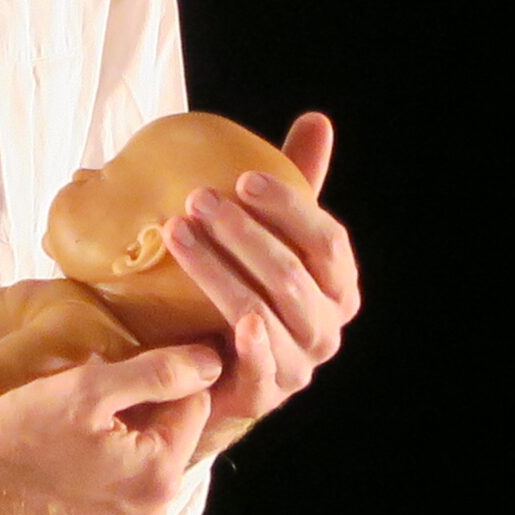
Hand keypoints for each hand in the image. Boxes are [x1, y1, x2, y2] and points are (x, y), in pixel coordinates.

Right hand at [0, 343, 219, 514]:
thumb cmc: (17, 438)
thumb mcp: (87, 390)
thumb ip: (157, 373)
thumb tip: (213, 363)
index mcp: (159, 475)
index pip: (196, 404)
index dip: (163, 377)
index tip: (121, 368)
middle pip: (171, 439)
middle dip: (143, 412)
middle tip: (90, 397)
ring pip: (143, 468)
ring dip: (122, 443)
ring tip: (73, 429)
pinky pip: (115, 497)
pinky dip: (100, 475)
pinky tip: (61, 461)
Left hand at [163, 111, 360, 458]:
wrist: (215, 373)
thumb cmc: (248, 290)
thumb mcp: (270, 237)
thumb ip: (294, 186)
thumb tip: (317, 120)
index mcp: (338, 284)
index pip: (326, 239)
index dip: (288, 207)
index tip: (241, 178)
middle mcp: (327, 325)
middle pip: (291, 272)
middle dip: (241, 233)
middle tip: (196, 199)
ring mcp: (300, 364)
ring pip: (264, 310)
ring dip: (218, 271)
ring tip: (175, 233)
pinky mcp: (267, 394)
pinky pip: (264, 368)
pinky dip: (251, 343)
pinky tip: (232, 320)